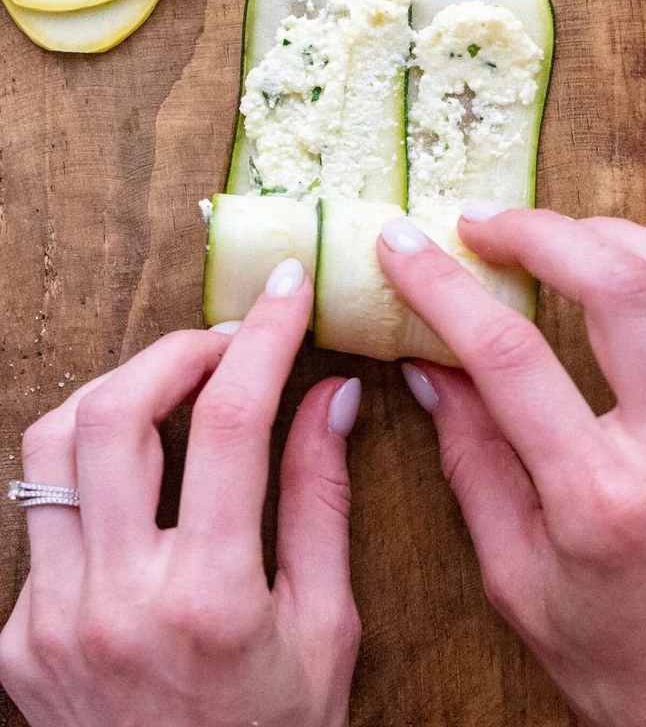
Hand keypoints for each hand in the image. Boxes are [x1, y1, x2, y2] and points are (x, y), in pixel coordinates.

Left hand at [0, 259, 361, 726]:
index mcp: (211, 598)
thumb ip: (322, 499)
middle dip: (174, 349)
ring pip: (53, 446)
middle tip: (221, 341)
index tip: (286, 291)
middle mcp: (116, 602)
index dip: (263, 336)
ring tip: (170, 389)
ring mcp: (52, 621)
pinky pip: (42, 514)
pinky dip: (92, 471)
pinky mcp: (16, 638)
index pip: (229, 421)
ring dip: (117, 391)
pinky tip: (136, 485)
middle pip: (115, 412)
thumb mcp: (326, 626)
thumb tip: (331, 395)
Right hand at [379, 210, 645, 726]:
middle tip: (484, 223)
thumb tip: (431, 368)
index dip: (444, 285)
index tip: (405, 245)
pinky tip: (637, 272)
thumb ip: (473, 461)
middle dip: (537, 232)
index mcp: (598, 497)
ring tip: (562, 234)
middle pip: (615, 287)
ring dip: (618, 236)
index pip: (506, 353)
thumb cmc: (616, 659)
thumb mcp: (516, 577)